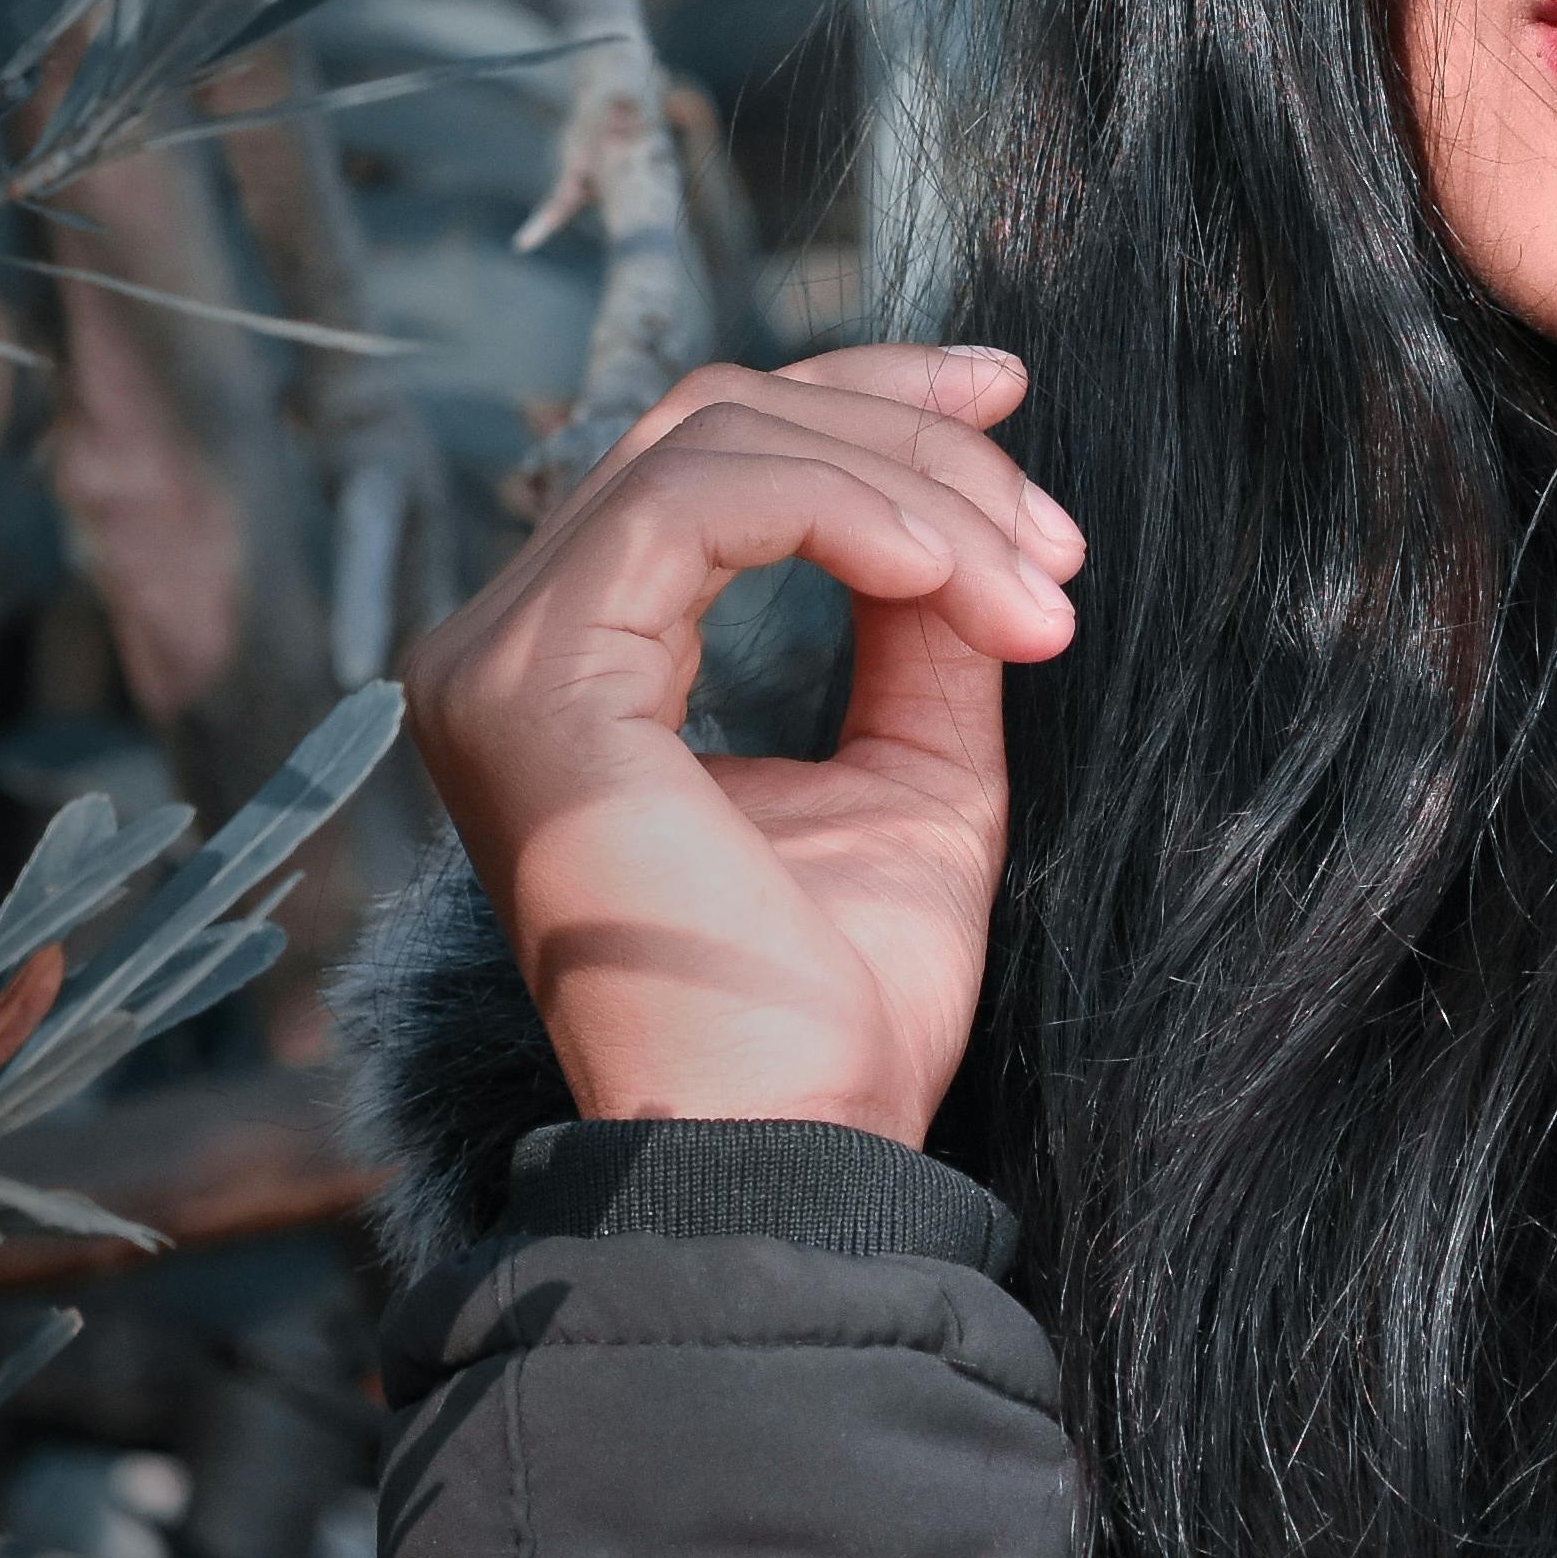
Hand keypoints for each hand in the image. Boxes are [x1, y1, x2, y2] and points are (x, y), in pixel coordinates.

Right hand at [401, 345, 1078, 1144]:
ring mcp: (501, 664)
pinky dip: (846, 514)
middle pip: (709, 421)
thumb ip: (921, 634)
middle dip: (907, 438)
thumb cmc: (840, 1013)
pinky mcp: (534, 685)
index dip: (866, 408)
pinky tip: (950, 581)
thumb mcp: (914, 776)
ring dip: (909, 494)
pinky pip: (695, 502)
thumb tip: (965, 516)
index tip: (1012, 405)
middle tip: (1056, 533)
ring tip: (1036, 592)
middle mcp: (507, 651)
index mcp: (581, 671)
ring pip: (712, 442)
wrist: (795, 1152)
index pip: (708, 457)